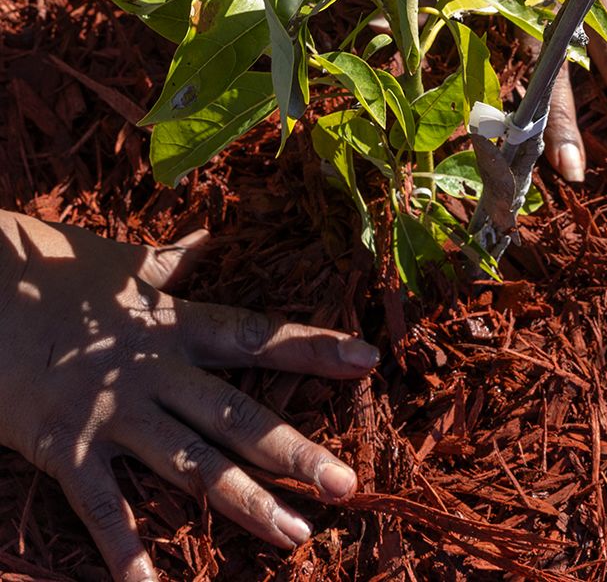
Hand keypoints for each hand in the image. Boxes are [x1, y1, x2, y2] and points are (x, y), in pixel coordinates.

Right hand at [0, 211, 378, 581]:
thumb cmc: (52, 275)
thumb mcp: (120, 264)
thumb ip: (169, 262)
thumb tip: (205, 240)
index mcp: (173, 323)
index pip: (256, 336)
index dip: (313, 348)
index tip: (369, 361)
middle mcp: (155, 370)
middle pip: (237, 414)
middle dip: (294, 450)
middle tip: (348, 485)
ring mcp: (113, 412)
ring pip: (190, 464)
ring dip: (244, 503)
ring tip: (296, 536)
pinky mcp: (66, 447)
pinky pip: (102, 507)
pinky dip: (126, 552)